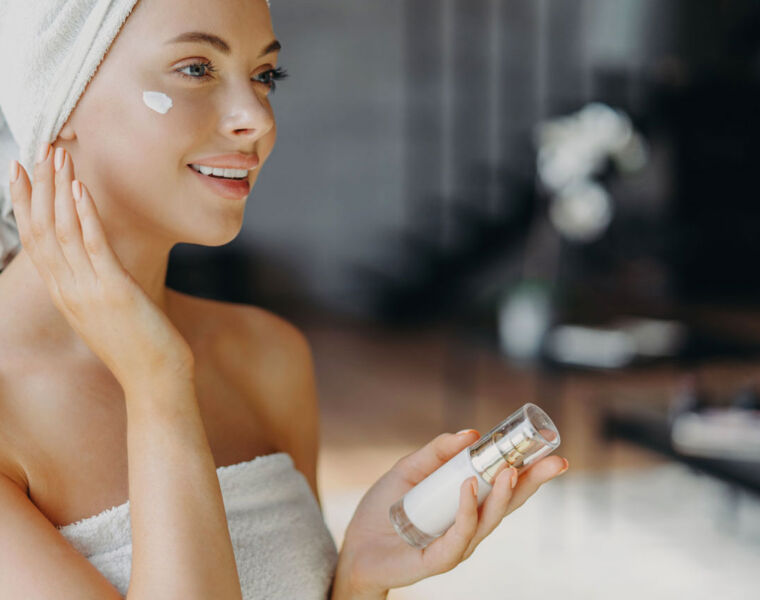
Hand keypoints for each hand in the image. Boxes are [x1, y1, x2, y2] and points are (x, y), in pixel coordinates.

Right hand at [8, 144, 194, 388]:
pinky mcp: (113, 291)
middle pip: (42, 228)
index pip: (35, 240)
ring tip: (60, 154)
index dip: (26, 203)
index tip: (22, 171)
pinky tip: (80, 188)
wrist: (154, 382)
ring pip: (62, 230)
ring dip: (59, 189)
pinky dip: (84, 214)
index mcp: (64, 294)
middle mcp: (67, 290)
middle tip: (41, 148)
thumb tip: (99, 265)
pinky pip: (93, 245)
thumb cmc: (138, 348)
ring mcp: (87, 291)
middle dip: (40, 185)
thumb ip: (95, 286)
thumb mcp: (107, 313)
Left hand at [332, 430, 567, 597]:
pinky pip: (459, 534)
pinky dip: (468, 510)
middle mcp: (469, 526)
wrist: (354, 547)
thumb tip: (471, 433)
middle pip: (509, 504)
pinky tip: (468, 486)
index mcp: (467, 505)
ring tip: (510, 468)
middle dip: (534, 482)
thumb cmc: (384, 510)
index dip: (529, 471)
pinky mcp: (438, 558)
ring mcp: (457, 544)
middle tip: (557, 461)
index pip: (505, 487)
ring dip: (503, 494)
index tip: (552, 452)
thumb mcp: (409, 470)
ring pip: (489, 519)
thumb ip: (437, 452)